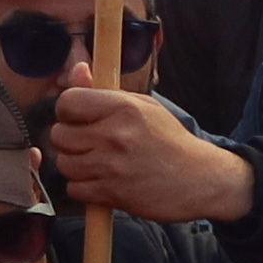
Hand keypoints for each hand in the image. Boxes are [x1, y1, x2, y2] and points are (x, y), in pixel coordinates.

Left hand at [44, 85, 252, 223]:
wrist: (204, 179)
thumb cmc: (170, 139)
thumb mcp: (144, 106)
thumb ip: (104, 90)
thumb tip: (78, 69)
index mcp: (122, 108)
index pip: (66, 102)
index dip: (68, 112)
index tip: (79, 120)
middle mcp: (115, 135)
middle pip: (59, 135)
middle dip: (70, 140)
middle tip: (89, 144)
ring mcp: (113, 166)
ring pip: (64, 163)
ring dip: (76, 165)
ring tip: (97, 163)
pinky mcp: (115, 193)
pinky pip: (75, 189)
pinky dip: (83, 188)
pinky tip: (102, 181)